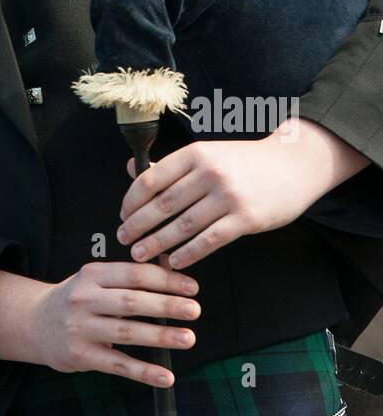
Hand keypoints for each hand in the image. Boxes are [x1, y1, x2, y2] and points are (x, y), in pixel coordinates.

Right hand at [28, 260, 200, 388]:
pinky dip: (144, 372)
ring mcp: (81, 328)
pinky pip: (118, 365)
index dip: (165, 280)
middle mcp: (84, 299)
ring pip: (127, 333)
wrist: (34, 323)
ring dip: (161, 336)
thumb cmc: (77, 299)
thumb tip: (173, 269)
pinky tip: (166, 376)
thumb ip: (130, 276)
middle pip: (131, 302)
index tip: (192, 288)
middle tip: (195, 310)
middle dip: (166, 306)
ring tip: (189, 339)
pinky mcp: (81, 356)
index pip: (134, 274)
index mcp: (92, 274)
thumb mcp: (96, 279)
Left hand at [116, 118, 367, 270]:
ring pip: (183, 226)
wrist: (292, 165)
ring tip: (141, 255)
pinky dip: (188, 254)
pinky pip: (209, 240)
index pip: (152, 179)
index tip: (122, 215)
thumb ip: (171, 166)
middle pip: (163, 205)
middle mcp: (210, 173)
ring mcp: (228, 196)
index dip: (132, 201)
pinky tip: (174, 262)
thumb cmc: (243, 162)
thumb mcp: (207, 154)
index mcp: (195, 154)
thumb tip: (131, 169)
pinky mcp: (246, 219)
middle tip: (124, 239)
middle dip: (139, 225)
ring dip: (158, 243)